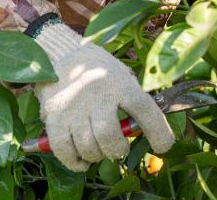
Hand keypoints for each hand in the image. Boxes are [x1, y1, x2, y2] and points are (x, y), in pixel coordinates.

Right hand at [29, 19, 174, 171]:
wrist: (61, 56)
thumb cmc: (99, 71)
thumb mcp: (121, 76)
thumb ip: (131, 99)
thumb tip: (141, 130)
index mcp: (120, 83)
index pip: (144, 109)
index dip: (157, 131)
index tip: (163, 146)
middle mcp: (97, 94)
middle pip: (108, 135)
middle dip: (117, 150)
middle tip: (118, 149)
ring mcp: (73, 106)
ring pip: (87, 146)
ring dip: (96, 156)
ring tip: (98, 150)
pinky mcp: (53, 116)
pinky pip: (64, 150)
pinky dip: (74, 161)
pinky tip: (81, 159)